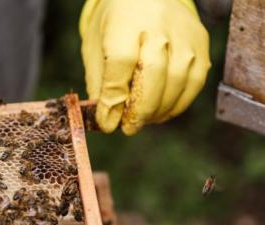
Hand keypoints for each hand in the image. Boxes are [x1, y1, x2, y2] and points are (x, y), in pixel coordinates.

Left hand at [80, 0, 210, 134]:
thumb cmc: (116, 25)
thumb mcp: (96, 47)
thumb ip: (100, 82)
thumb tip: (107, 119)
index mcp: (124, 24)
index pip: (120, 63)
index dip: (114, 98)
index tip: (108, 122)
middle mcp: (158, 27)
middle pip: (153, 73)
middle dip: (139, 109)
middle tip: (128, 128)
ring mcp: (184, 35)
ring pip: (178, 81)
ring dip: (159, 110)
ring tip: (143, 120)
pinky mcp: (201, 42)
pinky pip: (195, 81)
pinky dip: (179, 103)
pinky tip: (162, 111)